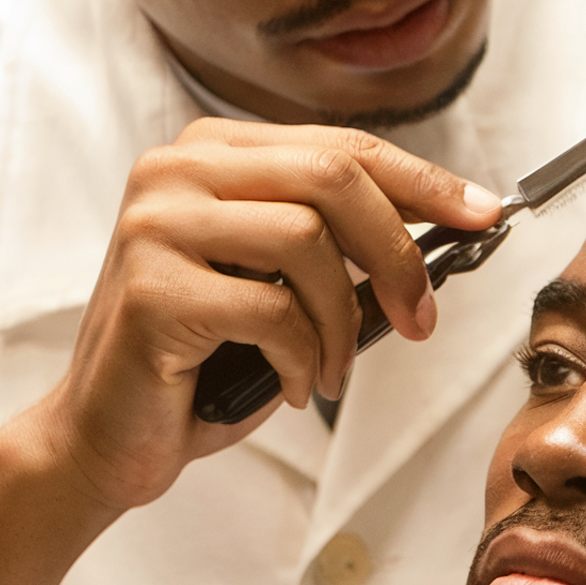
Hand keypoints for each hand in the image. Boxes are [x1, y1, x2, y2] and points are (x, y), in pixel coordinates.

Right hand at [19, 121, 502, 514]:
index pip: (340, 147)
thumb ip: (335, 240)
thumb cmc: (200, 362)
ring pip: (307, 240)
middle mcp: (174, 170)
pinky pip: (272, 310)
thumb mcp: (277, 282)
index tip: (482, 216)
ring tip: (333, 368)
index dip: (423, 182)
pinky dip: (303, 357)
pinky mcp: (152, 289)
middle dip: (398, 250)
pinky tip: (293, 386)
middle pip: (332, 176)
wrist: (103, 437)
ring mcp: (155, 224)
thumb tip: (448, 226)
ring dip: (344, 321)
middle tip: (420, 317)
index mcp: (209, 152)